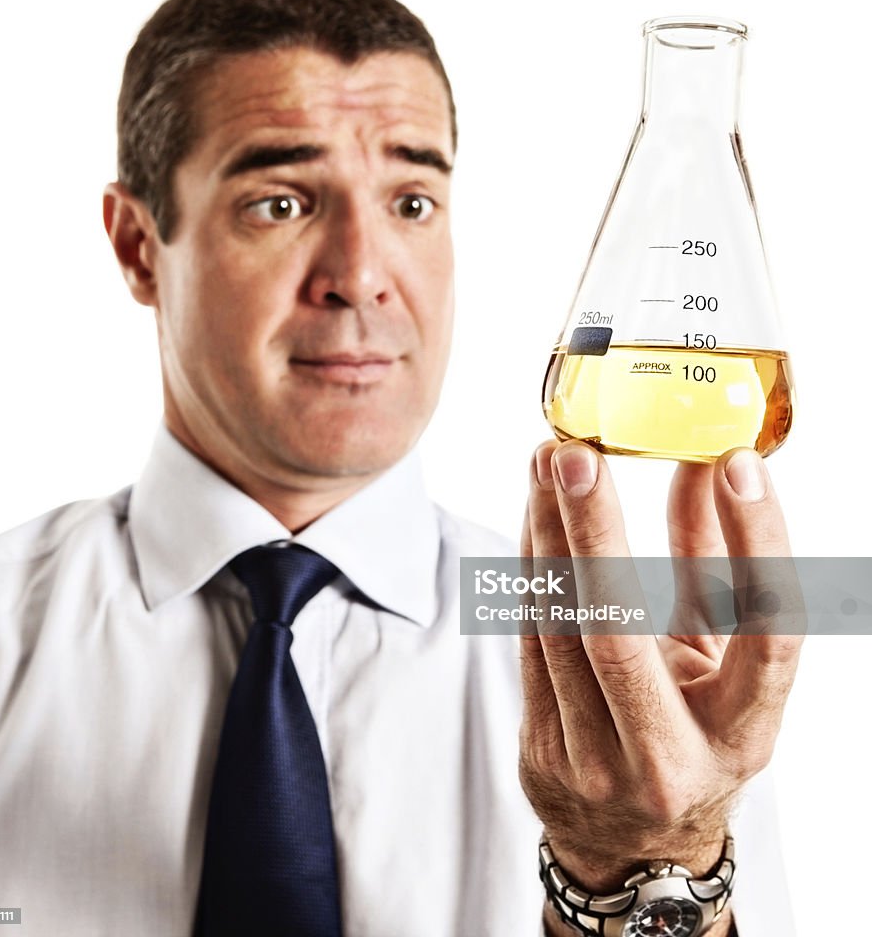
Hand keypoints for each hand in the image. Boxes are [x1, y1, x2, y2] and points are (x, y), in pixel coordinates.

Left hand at [519, 440, 801, 904]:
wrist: (629, 842)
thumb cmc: (690, 729)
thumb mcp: (720, 662)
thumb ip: (715, 563)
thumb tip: (705, 462)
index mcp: (742, 731)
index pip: (766, 632)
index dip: (758, 543)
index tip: (735, 463)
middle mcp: (672, 753)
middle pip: (623, 633)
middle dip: (596, 533)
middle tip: (577, 452)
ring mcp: (597, 760)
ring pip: (560, 631)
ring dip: (547, 537)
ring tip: (547, 463)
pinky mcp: (543, 750)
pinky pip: (529, 642)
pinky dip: (530, 570)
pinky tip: (535, 515)